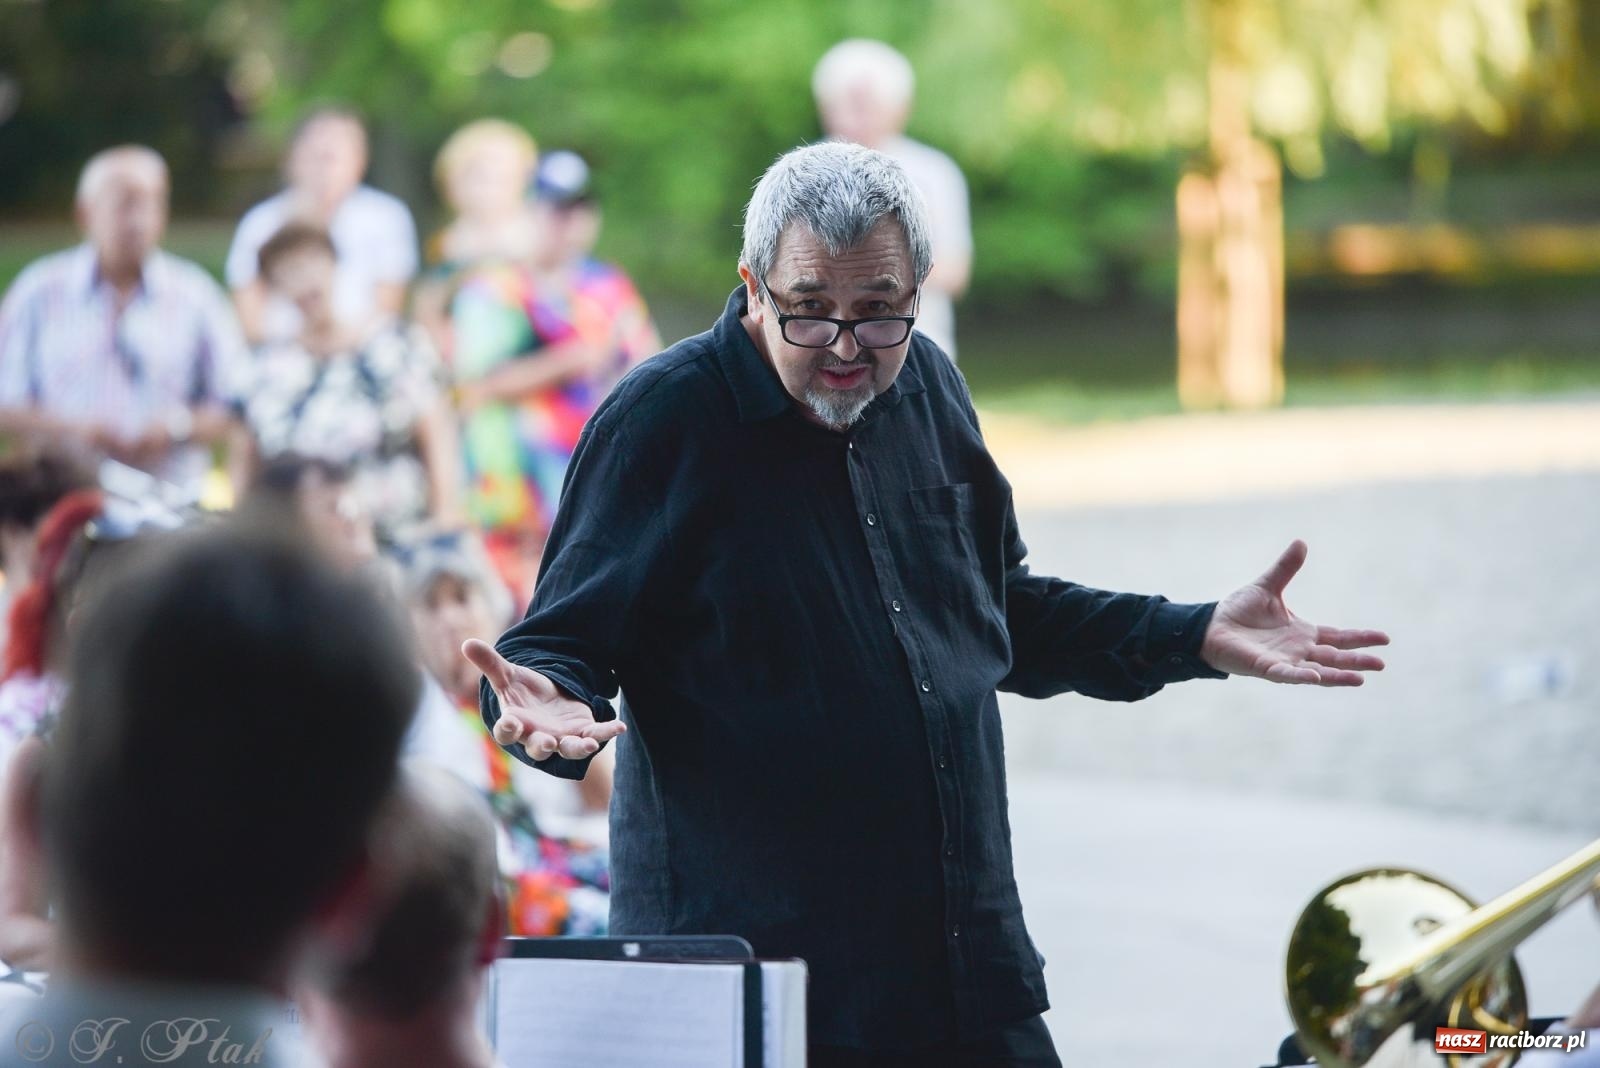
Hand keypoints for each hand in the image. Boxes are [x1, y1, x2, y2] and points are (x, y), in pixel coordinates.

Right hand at [462, 638, 625, 759]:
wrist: (546, 701)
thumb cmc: (523, 692)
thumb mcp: (507, 676)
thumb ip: (490, 663)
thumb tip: (466, 643)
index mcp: (515, 724)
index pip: (506, 733)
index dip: (507, 729)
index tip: (509, 722)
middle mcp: (537, 737)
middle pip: (538, 748)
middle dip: (543, 748)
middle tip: (547, 744)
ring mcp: (560, 738)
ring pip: (568, 750)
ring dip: (578, 748)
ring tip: (589, 744)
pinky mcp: (581, 732)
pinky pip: (595, 735)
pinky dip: (607, 733)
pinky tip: (619, 727)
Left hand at [1200, 540, 1388, 685]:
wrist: (1210, 627)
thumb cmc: (1238, 611)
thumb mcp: (1267, 586)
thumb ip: (1285, 568)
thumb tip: (1301, 541)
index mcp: (1303, 633)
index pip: (1339, 637)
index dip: (1360, 638)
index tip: (1385, 639)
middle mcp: (1298, 650)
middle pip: (1335, 657)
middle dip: (1358, 661)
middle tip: (1381, 665)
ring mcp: (1284, 661)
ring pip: (1317, 671)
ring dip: (1338, 676)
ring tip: (1361, 679)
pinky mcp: (1265, 668)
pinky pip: (1286, 674)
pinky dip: (1301, 676)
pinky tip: (1316, 678)